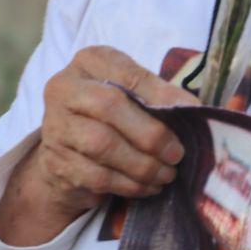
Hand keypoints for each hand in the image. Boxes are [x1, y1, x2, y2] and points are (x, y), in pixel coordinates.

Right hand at [0, 47, 193, 246]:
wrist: (68, 150)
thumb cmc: (111, 115)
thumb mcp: (132, 93)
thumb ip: (158, 95)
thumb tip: (194, 109)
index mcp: (89, 62)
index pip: (126, 73)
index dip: (160, 93)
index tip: (191, 111)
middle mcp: (65, 89)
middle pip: (109, 107)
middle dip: (150, 134)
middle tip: (176, 153)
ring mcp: (56, 126)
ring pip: (101, 145)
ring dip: (142, 165)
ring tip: (166, 173)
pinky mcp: (57, 161)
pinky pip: (97, 176)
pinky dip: (129, 184)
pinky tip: (148, 187)